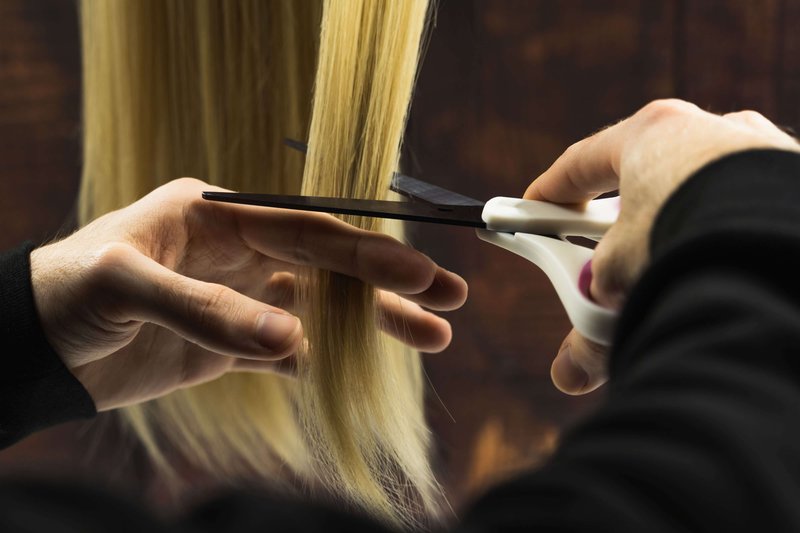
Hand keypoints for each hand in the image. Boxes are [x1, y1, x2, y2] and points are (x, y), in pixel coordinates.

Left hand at [30, 178, 466, 409]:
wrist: (31, 347)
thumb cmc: (66, 293)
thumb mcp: (126, 286)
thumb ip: (207, 310)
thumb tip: (292, 343)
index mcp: (218, 214)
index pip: (306, 229)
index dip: (364, 252)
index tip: (418, 273)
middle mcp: (237, 250)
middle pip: (329, 266)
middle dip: (389, 282)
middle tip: (450, 295)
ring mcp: (238, 298)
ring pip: (320, 309)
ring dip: (372, 325)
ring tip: (434, 335)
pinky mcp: (228, 343)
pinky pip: (287, 351)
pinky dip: (323, 360)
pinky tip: (359, 369)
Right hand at [525, 99, 798, 394]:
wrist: (781, 249)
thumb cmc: (686, 245)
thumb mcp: (619, 283)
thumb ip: (588, 325)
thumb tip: (570, 374)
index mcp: (651, 134)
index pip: (582, 162)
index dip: (549, 194)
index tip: (529, 214)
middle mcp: (708, 130)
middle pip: (642, 182)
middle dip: (614, 231)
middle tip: (595, 265)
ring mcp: (760, 153)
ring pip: (697, 198)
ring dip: (670, 237)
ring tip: (660, 282)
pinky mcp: (793, 187)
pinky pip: (742, 215)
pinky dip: (720, 245)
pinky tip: (717, 278)